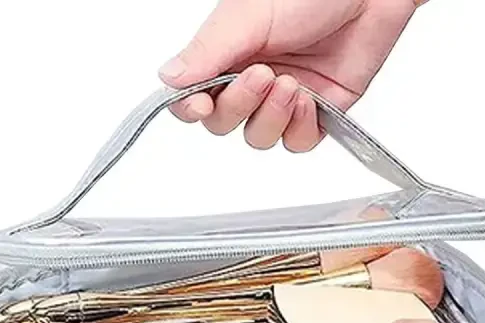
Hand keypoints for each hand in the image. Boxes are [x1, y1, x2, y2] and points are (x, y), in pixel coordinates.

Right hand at [160, 0, 427, 150]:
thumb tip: (168, 78)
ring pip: (259, 137)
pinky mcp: (316, 112)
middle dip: (240, 106)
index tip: (200, 104)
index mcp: (227, 51)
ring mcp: (283, 97)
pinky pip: (296, 143)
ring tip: (291, 83)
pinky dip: (299, 127)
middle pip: (224, 123)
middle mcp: (251, 76)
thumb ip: (208, 52)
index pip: (193, 96)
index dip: (191, 108)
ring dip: (272, 117)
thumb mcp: (248, 16)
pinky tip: (309, 100)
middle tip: (262, 76)